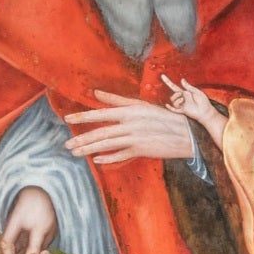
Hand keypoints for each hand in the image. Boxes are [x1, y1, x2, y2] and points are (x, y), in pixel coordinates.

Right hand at [2, 186, 56, 253]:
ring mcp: (21, 237)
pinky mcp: (29, 237)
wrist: (42, 192)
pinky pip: (30, 251)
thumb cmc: (40, 207)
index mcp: (11, 232)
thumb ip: (35, 245)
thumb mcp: (41, 227)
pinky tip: (46, 252)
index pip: (8, 252)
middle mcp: (14, 237)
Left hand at [65, 89, 202, 164]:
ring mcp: (136, 139)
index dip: (83, 116)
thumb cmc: (163, 116)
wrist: (186, 133)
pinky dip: (108, 158)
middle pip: (101, 132)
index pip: (101, 113)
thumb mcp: (141, 105)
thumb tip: (96, 93)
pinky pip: (121, 155)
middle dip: (82, 139)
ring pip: (107, 145)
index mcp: (130, 111)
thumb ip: (117, 100)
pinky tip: (96, 160)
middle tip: (67, 144)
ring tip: (75, 152)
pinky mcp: (142, 151)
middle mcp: (131, 124)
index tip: (67, 119)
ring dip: (89, 149)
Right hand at [161, 75, 222, 135]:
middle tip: (186, 95)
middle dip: (177, 94)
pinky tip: (167, 105)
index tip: (162, 75)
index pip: (174, 86)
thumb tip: (182, 79)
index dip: (168, 81)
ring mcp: (181, 105)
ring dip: (178, 100)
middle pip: (173, 95)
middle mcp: (181, 98)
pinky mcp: (182, 111)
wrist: (205, 111)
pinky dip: (170, 107)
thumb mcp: (196, 91)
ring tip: (184, 100)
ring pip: (173, 101)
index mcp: (184, 92)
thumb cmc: (203, 100)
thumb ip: (188, 86)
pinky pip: (174, 109)